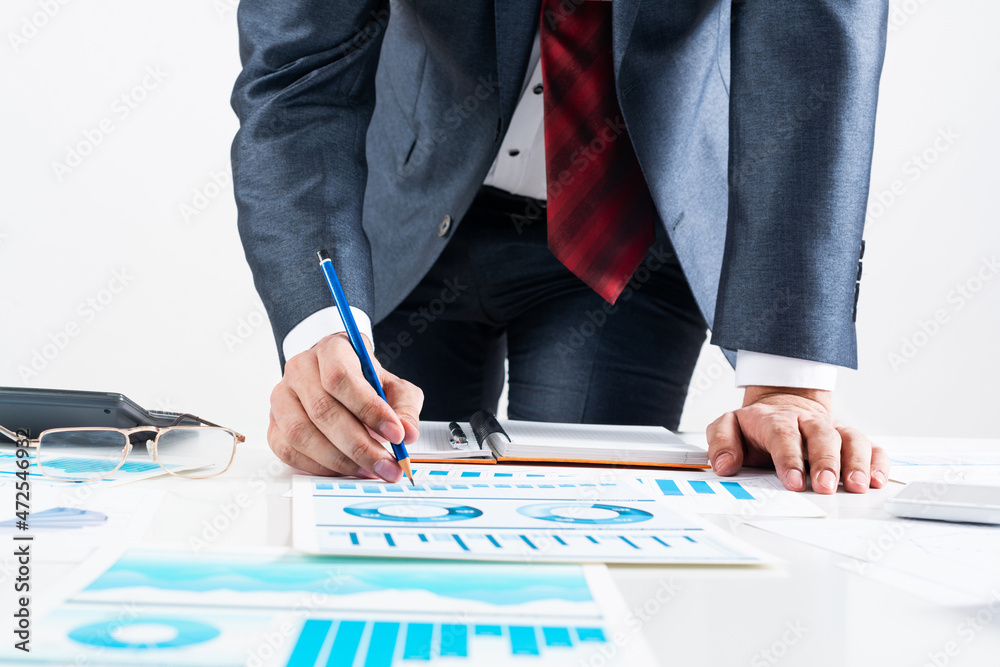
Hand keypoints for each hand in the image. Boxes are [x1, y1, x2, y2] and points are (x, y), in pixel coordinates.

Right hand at [267, 332, 422, 480]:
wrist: (336, 379)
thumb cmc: (364, 382)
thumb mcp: (393, 387)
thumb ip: (404, 408)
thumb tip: (407, 433)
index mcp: (331, 349)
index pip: (341, 377)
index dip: (369, 409)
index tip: (395, 434)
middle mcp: (300, 369)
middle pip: (322, 410)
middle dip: (360, 445)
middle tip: (387, 464)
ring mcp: (281, 396)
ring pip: (302, 434)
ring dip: (339, 460)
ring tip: (369, 469)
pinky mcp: (273, 424)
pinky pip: (289, 451)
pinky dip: (319, 467)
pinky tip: (344, 469)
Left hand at [706, 386, 888, 493]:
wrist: (782, 404)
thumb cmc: (756, 425)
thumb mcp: (728, 426)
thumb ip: (721, 442)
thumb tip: (724, 464)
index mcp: (776, 419)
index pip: (783, 435)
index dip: (789, 458)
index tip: (793, 482)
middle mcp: (807, 422)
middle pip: (821, 436)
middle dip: (826, 462)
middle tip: (826, 486)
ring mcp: (832, 429)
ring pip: (851, 439)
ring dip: (856, 463)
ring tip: (857, 487)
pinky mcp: (850, 440)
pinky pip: (871, 447)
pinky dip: (878, 462)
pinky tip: (877, 481)